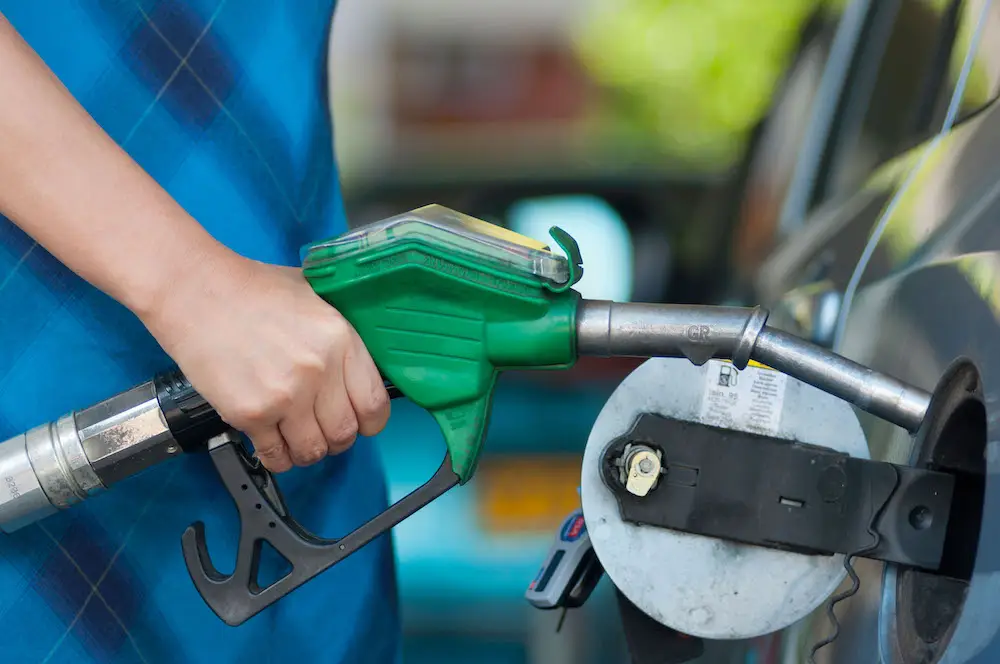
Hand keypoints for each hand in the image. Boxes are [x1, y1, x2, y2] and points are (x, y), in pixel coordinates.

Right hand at [143, 252, 390, 471]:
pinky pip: (275, 454)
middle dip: (336, 439)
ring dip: (307, 452)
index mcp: (341, 340)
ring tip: (296, 439)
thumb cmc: (253, 289)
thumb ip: (339, 336)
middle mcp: (320, 371)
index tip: (361, 423)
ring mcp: (286, 395)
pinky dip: (277, 457)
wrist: (196, 292)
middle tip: (322, 431)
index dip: (370, 422)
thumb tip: (357, 369)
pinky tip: (273, 445)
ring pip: (312, 451)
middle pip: (344, 433)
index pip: (375, 404)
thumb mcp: (314, 297)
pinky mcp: (250, 413)